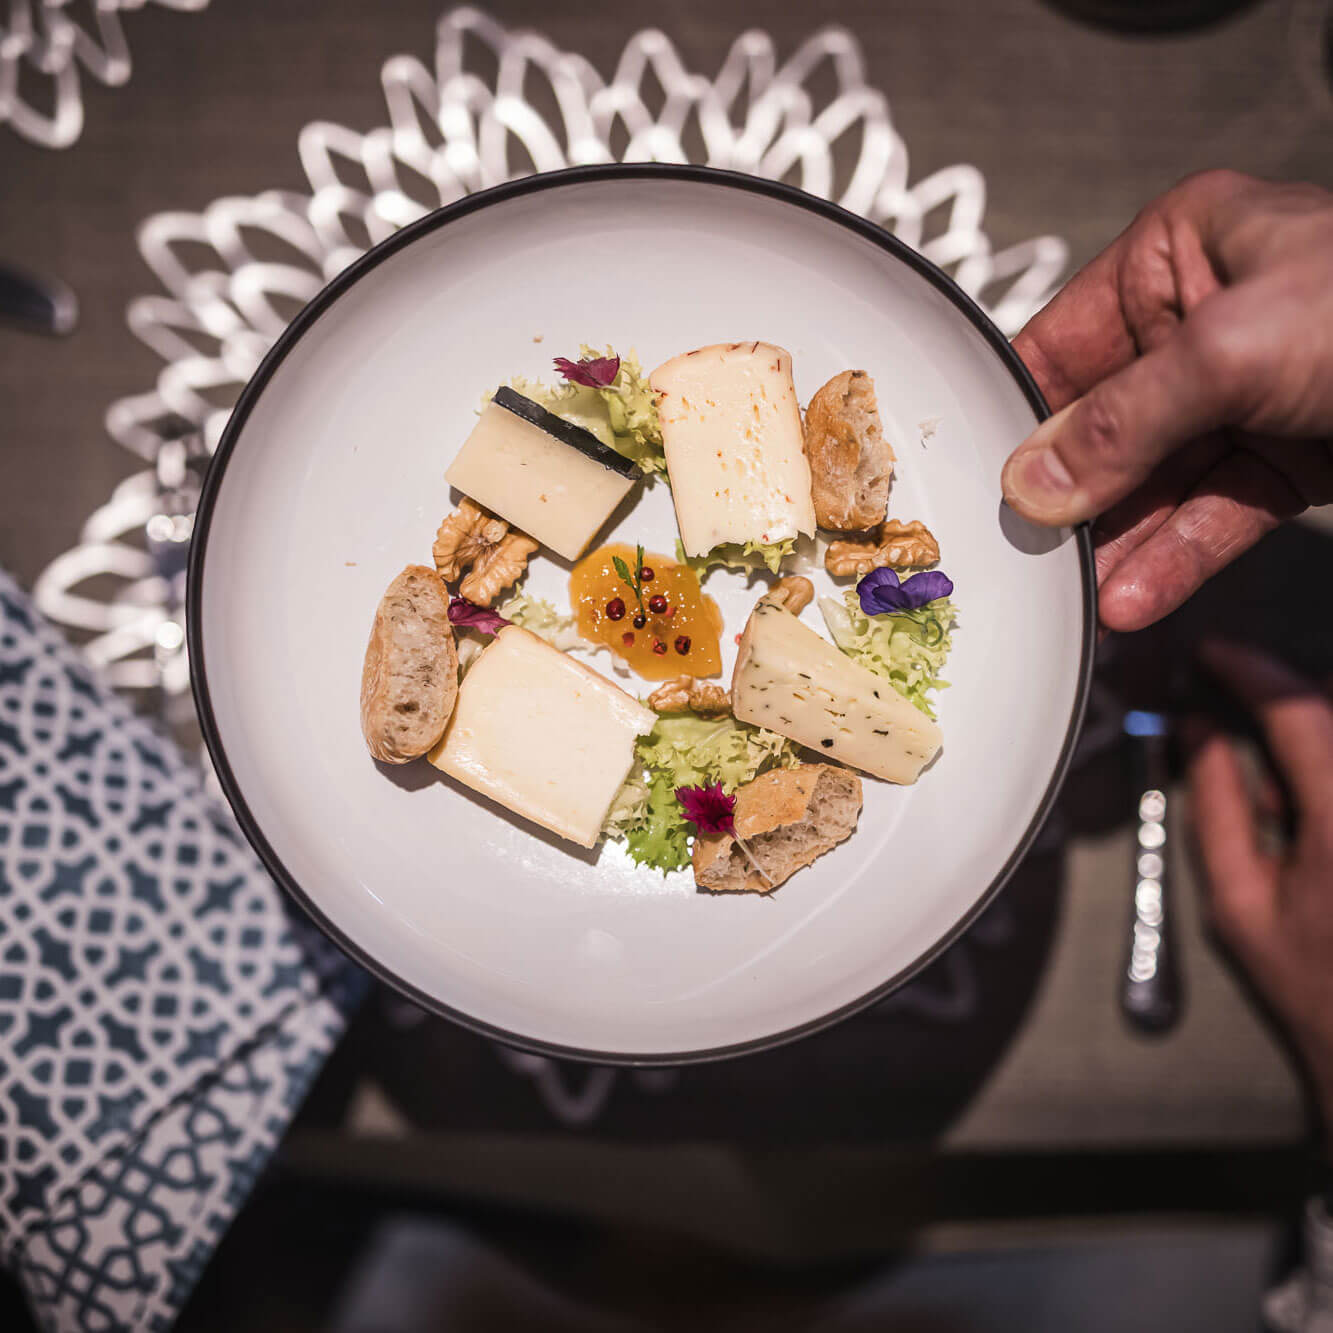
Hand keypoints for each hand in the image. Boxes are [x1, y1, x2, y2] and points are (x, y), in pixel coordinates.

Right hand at [1002, 170, 1332, 632]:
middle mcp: (1203, 324)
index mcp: (1180, 255)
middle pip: (1103, 425)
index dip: (1020, 417)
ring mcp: (1243, 397)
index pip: (1065, 345)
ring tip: (1075, 593)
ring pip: (1153, 483)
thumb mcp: (1232, 349)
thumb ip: (1123, 422)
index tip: (982, 483)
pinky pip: (1210, 515)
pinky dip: (1172, 559)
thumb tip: (1034, 481)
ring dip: (1116, 544)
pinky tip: (1133, 596)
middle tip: (1027, 553)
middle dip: (1069, 496)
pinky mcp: (1283, 459)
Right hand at [1187, 640, 1332, 1132]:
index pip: (1299, 709)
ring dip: (1317, 750)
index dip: (1249, 668)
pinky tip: (1323, 831)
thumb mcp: (1240, 902)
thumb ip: (1215, 806)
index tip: (1216, 654)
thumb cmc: (1320, 990)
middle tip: (1258, 771)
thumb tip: (1197, 734)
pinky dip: (1329, 778)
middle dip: (1288, 718)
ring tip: (1298, 819)